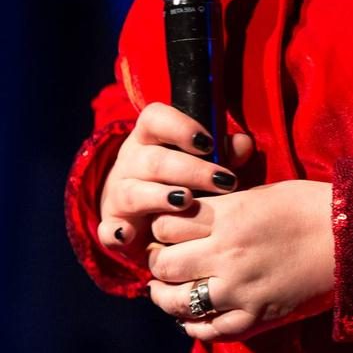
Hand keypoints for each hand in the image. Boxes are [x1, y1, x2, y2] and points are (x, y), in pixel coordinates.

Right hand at [97, 102, 254, 251]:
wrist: (145, 213)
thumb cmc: (185, 178)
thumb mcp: (206, 161)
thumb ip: (226, 150)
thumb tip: (243, 144)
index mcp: (151, 137)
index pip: (155, 118)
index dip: (180, 127)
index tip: (208, 142)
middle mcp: (131, 160)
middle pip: (154, 160)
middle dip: (190, 170)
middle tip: (223, 181)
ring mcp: (118, 193)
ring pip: (133, 191)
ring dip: (159, 197)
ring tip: (186, 201)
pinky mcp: (112, 225)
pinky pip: (108, 229)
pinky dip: (116, 233)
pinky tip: (129, 235)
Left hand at [147, 180, 333, 341]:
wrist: (350, 238)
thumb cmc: (310, 206)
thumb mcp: (262, 193)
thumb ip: (226, 207)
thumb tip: (196, 216)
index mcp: (230, 215)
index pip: (167, 224)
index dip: (160, 227)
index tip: (165, 230)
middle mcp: (227, 252)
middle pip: (165, 265)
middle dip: (159, 262)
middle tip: (163, 259)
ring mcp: (240, 289)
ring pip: (178, 302)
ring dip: (166, 297)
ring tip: (167, 290)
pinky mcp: (255, 317)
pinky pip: (210, 330)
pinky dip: (195, 325)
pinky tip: (193, 317)